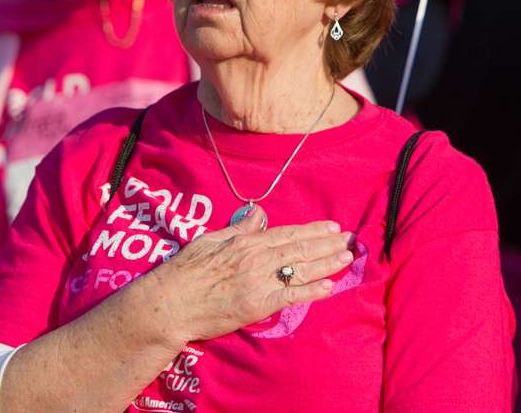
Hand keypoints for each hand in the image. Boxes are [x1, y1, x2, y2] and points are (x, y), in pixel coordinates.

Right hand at [141, 205, 353, 345]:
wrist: (169, 304)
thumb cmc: (184, 272)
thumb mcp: (209, 240)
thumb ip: (238, 229)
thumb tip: (258, 214)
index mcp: (246, 242)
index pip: (287, 233)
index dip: (313, 230)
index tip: (332, 228)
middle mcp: (257, 259)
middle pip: (300, 249)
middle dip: (329, 245)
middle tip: (352, 241)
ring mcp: (259, 282)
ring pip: (301, 270)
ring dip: (328, 264)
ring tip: (348, 258)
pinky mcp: (258, 305)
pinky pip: (291, 296)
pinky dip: (312, 291)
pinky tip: (329, 286)